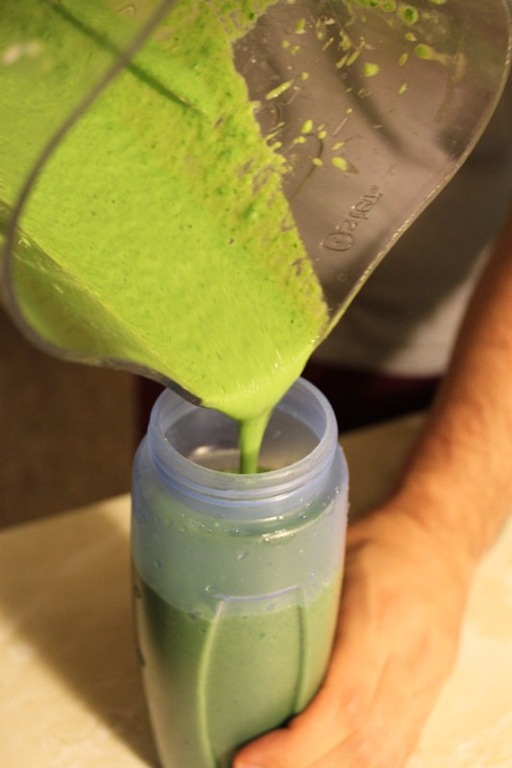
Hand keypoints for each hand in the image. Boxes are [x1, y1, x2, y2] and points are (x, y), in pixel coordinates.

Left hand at [234, 502, 472, 767]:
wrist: (442, 542)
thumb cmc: (381, 540)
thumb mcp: (333, 551)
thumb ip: (298, 593)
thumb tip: (237, 622)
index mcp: (379, 618)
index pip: (343, 702)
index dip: (294, 745)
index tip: (247, 758)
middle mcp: (408, 660)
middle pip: (360, 742)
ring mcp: (424, 684)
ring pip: (382, 756)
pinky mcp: (428, 696)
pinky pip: (398, 750)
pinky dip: (357, 766)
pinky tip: (324, 764)